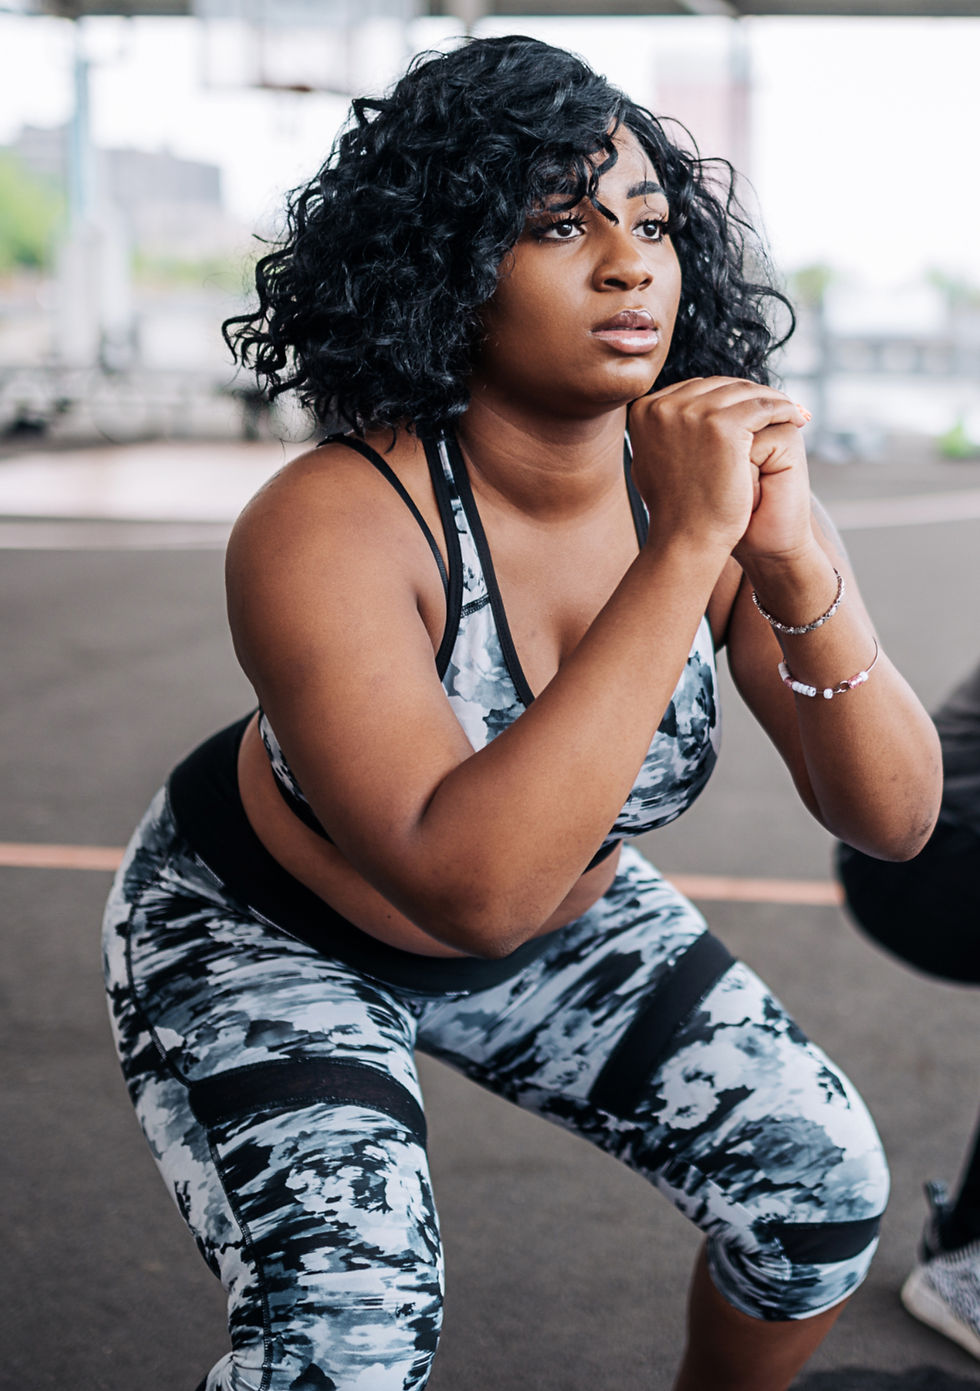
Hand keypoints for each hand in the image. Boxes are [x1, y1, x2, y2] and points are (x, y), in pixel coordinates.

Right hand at [628, 377, 809, 556]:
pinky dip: (785, 408)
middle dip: (749, 395)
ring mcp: (692, 412)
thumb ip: (661, 432)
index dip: (726, 399)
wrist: (685, 538)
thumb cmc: (674, 509)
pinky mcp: (723, 425)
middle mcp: (663, 405)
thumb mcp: (652, 460)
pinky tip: (797, 419)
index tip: (748, 409)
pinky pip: (764, 406)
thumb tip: (671, 410)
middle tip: (777, 407)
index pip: (696, 390)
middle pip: (719, 386)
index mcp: (644, 409)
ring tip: (791, 412)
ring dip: (772, 399)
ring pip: (744, 392)